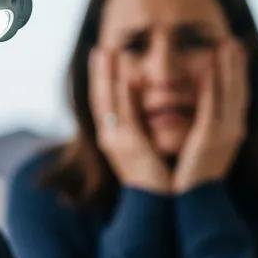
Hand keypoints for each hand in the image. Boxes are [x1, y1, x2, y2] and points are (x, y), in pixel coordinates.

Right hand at [90, 47, 174, 193]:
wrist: (158, 207)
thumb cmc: (158, 181)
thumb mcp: (148, 151)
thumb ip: (145, 132)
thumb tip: (153, 110)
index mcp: (116, 139)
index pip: (105, 104)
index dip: (102, 81)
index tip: (102, 58)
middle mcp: (111, 139)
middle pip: (100, 99)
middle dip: (98, 74)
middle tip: (99, 49)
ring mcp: (117, 143)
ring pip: (106, 102)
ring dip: (105, 76)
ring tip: (105, 53)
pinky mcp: (130, 147)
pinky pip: (123, 115)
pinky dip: (122, 95)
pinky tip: (124, 76)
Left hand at [173, 38, 248, 192]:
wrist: (195, 204)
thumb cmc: (194, 180)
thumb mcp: (202, 151)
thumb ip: (204, 133)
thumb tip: (202, 121)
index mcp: (230, 133)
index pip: (236, 97)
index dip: (238, 75)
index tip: (236, 54)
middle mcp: (232, 131)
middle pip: (238, 90)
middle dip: (237, 66)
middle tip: (236, 42)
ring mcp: (224, 134)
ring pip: (230, 93)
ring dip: (229, 68)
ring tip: (227, 45)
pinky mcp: (209, 139)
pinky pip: (212, 106)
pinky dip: (213, 85)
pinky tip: (210, 67)